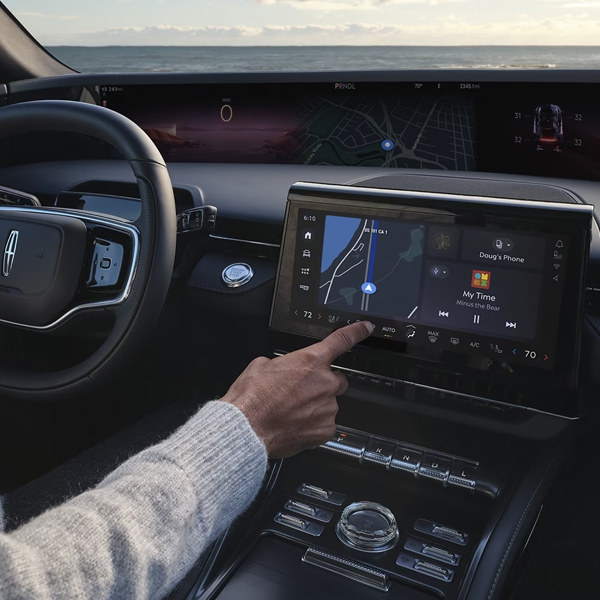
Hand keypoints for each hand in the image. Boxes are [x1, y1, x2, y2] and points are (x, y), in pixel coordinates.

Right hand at [221, 321, 373, 457]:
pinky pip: (326, 423)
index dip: (357, 332)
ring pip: (330, 403)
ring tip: (292, 411)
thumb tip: (281, 368)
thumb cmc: (251, 399)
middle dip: (323, 384)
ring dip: (317, 405)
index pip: (342, 340)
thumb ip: (281, 363)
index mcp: (310, 360)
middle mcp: (324, 382)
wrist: (246, 429)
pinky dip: (314, 424)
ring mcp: (328, 407)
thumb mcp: (260, 366)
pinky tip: (296, 424)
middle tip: (301, 392)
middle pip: (337, 379)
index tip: (365, 328)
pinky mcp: (326, 429)